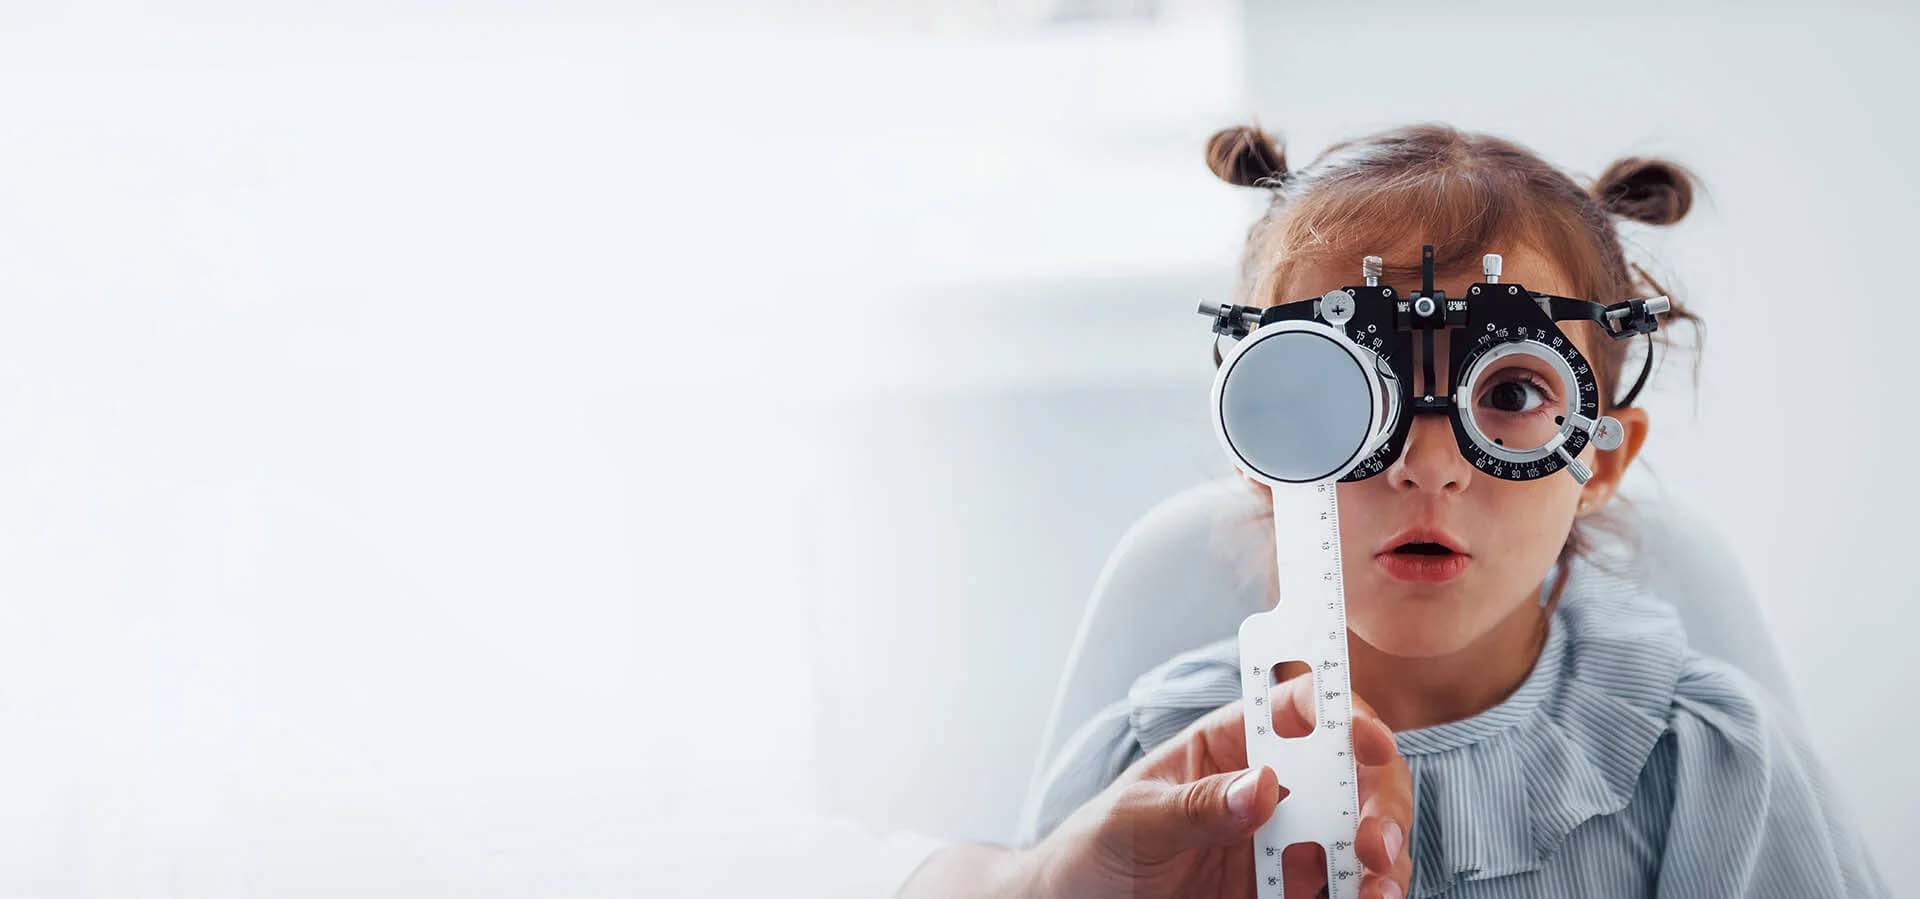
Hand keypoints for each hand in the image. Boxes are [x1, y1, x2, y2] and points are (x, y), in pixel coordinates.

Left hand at [1021, 675, 1413, 898]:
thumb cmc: (1094, 849)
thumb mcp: (1133, 820)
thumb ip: (1196, 805)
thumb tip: (1263, 785)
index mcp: (1227, 746)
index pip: (1297, 710)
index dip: (1342, 714)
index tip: (1370, 742)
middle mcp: (1266, 788)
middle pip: (1348, 772)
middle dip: (1377, 798)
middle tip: (1374, 843)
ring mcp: (1279, 842)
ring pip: (1356, 832)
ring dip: (1382, 854)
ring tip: (1378, 887)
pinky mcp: (1282, 892)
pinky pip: (1339, 887)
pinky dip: (1364, 893)